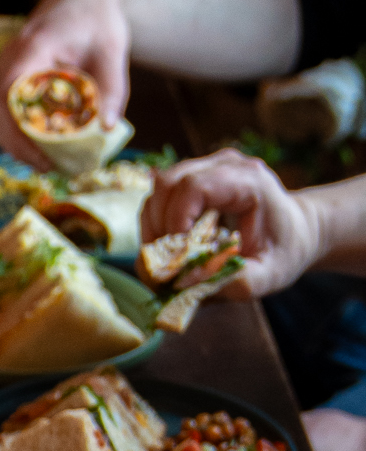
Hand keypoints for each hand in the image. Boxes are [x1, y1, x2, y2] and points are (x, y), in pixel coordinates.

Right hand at [0, 0, 131, 166]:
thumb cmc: (99, 20)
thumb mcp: (113, 51)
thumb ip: (112, 88)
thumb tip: (108, 128)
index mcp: (32, 47)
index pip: (7, 94)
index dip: (19, 131)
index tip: (42, 154)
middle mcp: (11, 57)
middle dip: (18, 146)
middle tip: (47, 167)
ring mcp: (7, 67)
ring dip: (15, 142)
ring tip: (44, 163)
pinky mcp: (12, 76)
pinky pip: (5, 110)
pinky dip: (18, 132)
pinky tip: (40, 147)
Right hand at [140, 148, 320, 298]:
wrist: (296, 229)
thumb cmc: (286, 249)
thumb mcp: (271, 274)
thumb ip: (238, 281)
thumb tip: (192, 284)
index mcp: (248, 180)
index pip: (195, 187)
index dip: (176, 220)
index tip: (178, 256)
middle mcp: (224, 166)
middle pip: (168, 183)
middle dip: (158, 227)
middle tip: (165, 263)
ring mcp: (206, 169)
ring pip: (158, 190)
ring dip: (153, 227)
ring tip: (166, 258)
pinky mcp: (193, 180)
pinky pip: (161, 198)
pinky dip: (157, 225)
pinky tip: (171, 248)